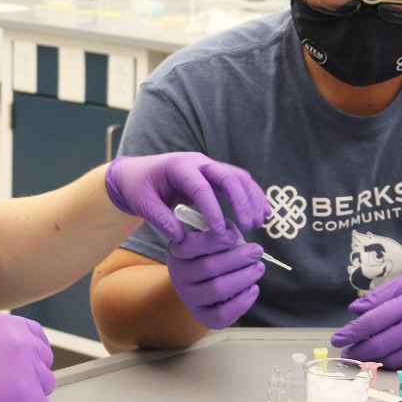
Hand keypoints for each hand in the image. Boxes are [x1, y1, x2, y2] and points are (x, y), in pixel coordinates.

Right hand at [0, 314, 54, 401]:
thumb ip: (3, 339)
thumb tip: (16, 352)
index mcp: (12, 325)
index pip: (39, 338)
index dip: (33, 355)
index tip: (26, 366)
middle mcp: (23, 342)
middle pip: (44, 363)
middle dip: (31, 375)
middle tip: (9, 386)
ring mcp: (27, 367)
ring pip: (46, 385)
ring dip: (30, 394)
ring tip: (5, 399)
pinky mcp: (26, 393)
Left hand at [105, 152, 270, 242]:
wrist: (137, 174)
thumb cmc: (139, 188)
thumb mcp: (143, 204)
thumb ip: (161, 220)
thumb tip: (182, 239)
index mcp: (178, 167)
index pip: (200, 187)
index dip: (212, 208)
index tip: (220, 232)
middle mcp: (198, 162)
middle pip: (227, 176)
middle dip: (241, 201)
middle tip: (250, 224)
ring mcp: (209, 166)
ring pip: (238, 177)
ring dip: (252, 198)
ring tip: (260, 221)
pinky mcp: (216, 174)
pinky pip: (239, 181)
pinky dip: (253, 195)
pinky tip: (263, 213)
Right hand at [168, 224, 264, 328]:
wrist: (200, 283)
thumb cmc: (210, 253)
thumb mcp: (213, 237)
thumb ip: (223, 233)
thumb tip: (235, 237)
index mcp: (178, 252)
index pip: (192, 246)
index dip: (214, 241)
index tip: (233, 236)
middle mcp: (179, 276)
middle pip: (209, 267)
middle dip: (238, 258)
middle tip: (257, 251)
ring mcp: (189, 298)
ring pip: (217, 290)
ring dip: (244, 278)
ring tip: (258, 268)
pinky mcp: (202, 316)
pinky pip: (222, 313)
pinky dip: (242, 301)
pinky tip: (253, 288)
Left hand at [330, 274, 401, 369]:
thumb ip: (381, 295)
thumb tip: (354, 309)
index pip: (372, 322)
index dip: (351, 332)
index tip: (336, 339)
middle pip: (379, 345)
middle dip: (358, 351)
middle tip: (346, 353)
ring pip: (392, 359)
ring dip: (373, 360)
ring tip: (362, 356)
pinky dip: (395, 362)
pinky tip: (386, 358)